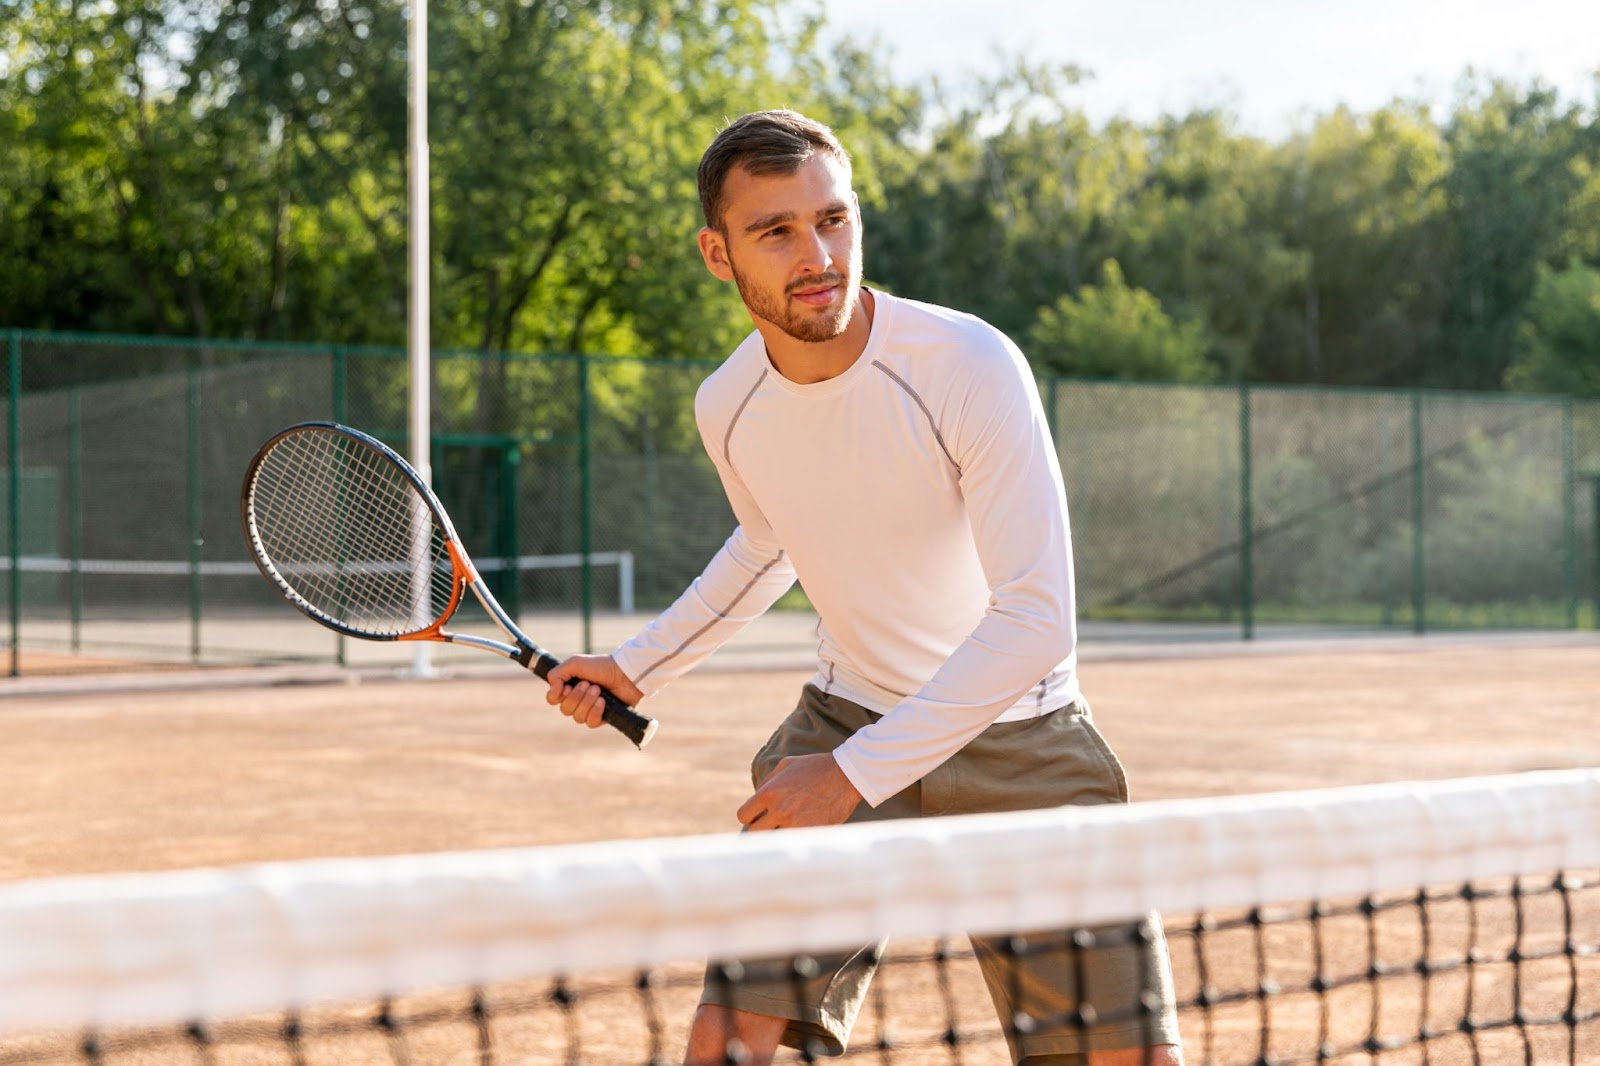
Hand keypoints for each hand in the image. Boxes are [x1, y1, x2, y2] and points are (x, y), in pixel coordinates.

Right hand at [544, 654, 644, 729]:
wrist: (625, 673)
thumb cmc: (600, 666)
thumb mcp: (574, 663)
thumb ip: (556, 675)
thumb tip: (553, 692)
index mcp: (569, 687)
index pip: (552, 699)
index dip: (556, 696)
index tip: (566, 686)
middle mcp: (577, 701)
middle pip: (565, 709)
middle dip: (576, 696)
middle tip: (589, 684)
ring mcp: (589, 710)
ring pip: (577, 717)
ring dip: (587, 702)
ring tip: (598, 690)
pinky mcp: (602, 718)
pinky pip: (590, 723)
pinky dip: (595, 711)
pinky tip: (603, 702)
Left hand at [736, 753, 862, 830]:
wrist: (847, 775)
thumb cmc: (816, 768)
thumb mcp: (787, 765)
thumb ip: (768, 782)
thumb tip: (755, 798)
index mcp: (770, 792)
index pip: (744, 815)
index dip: (749, 816)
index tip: (757, 816)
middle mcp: (780, 810)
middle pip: (755, 834)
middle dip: (759, 830)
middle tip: (768, 827)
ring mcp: (796, 824)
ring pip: (774, 842)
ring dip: (777, 836)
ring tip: (785, 830)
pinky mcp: (812, 833)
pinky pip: (794, 843)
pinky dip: (795, 840)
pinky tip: (801, 831)